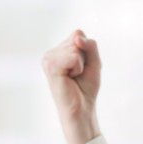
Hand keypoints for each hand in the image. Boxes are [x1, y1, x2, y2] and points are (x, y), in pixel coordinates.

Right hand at [41, 29, 101, 143]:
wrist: (81, 109)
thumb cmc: (85, 88)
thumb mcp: (94, 63)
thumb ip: (90, 46)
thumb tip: (78, 38)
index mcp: (58, 51)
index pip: (78, 34)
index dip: (86, 50)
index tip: (81, 67)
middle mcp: (50, 53)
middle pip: (77, 39)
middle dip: (85, 58)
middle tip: (78, 74)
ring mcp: (48, 59)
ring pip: (76, 47)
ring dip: (82, 64)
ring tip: (73, 77)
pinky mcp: (51, 66)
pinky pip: (74, 57)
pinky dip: (78, 68)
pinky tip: (70, 78)